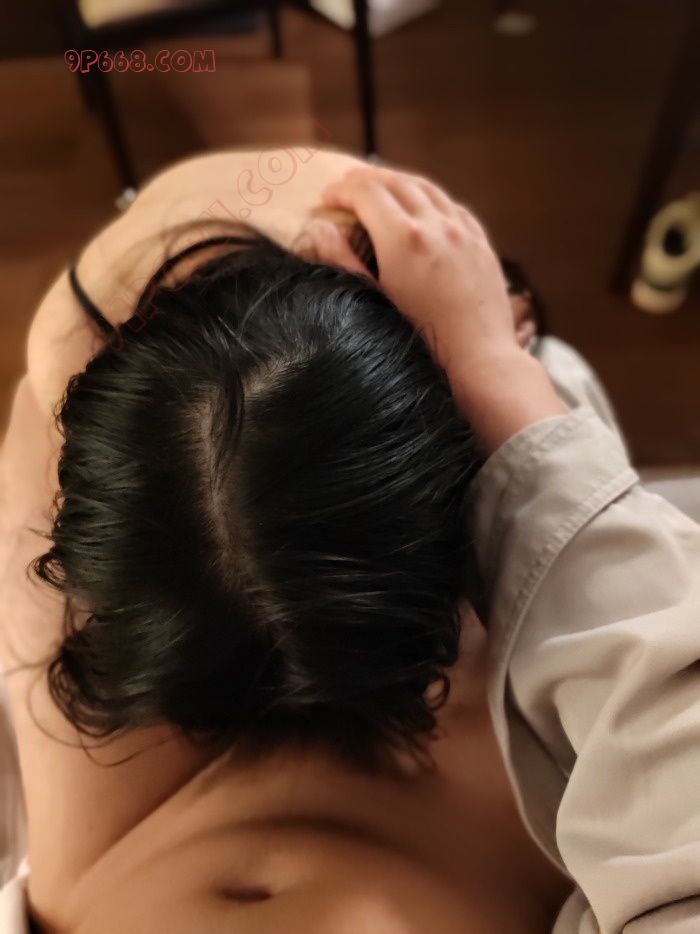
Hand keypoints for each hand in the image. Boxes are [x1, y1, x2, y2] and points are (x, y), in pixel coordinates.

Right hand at [307, 164, 567, 451]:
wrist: (478, 363)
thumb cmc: (421, 343)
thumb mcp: (373, 302)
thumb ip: (343, 261)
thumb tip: (320, 227)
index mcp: (404, 238)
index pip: (367, 192)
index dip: (342, 190)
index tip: (327, 198)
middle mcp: (436, 225)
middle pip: (396, 182)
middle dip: (367, 179)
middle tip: (346, 186)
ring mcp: (463, 232)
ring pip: (428, 188)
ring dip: (399, 182)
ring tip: (380, 188)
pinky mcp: (481, 244)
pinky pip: (453, 206)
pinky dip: (430, 198)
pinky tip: (422, 207)